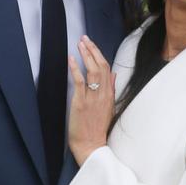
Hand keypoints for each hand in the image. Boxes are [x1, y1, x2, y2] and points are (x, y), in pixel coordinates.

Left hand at [67, 35, 115, 164]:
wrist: (92, 145)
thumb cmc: (97, 129)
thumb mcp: (109, 107)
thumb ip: (111, 89)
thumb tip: (114, 74)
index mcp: (110, 94)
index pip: (107, 68)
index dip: (99, 54)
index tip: (92, 44)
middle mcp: (103, 94)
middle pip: (101, 66)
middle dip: (92, 50)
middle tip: (85, 38)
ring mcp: (93, 98)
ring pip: (92, 71)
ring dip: (85, 55)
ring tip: (80, 43)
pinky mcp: (81, 102)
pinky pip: (80, 82)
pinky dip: (75, 68)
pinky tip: (71, 58)